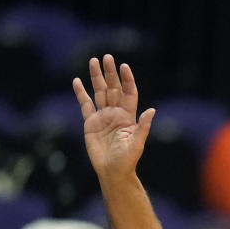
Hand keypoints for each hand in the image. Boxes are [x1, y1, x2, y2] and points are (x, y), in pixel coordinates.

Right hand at [73, 55, 155, 181]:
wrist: (112, 171)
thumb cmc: (128, 160)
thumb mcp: (137, 143)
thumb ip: (143, 126)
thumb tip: (152, 110)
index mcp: (129, 116)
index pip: (129, 93)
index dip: (127, 80)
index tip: (124, 67)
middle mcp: (116, 113)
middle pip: (113, 88)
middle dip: (110, 73)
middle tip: (107, 57)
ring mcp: (103, 117)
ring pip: (99, 92)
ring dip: (96, 77)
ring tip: (93, 61)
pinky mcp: (91, 123)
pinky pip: (85, 104)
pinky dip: (81, 93)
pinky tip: (77, 81)